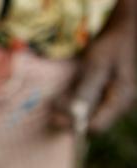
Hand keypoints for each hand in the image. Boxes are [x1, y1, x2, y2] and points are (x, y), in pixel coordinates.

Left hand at [52, 0, 135, 131]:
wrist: (123, 31)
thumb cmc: (113, 45)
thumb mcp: (98, 65)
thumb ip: (87, 89)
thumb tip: (75, 113)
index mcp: (121, 99)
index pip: (97, 126)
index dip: (76, 124)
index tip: (57, 116)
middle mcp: (118, 104)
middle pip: (91, 122)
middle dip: (70, 118)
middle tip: (52, 112)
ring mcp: (112, 100)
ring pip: (89, 114)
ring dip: (70, 111)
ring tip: (55, 103)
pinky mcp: (105, 95)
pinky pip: (88, 105)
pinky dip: (75, 102)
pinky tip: (62, 97)